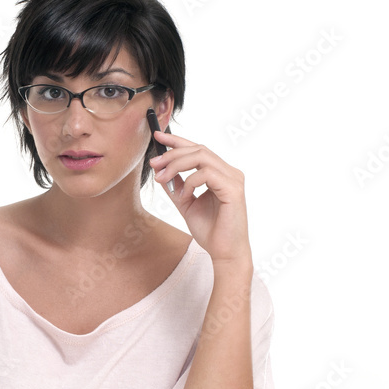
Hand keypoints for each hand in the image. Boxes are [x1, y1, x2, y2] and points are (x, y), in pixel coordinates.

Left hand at [149, 131, 251, 267]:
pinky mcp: (234, 189)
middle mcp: (229, 172)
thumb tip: (161, 171)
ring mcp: (234, 179)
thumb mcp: (185, 204)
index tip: (157, 136)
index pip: (198, 149)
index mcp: (220, 173)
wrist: (224, 253)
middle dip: (172, 153)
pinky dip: (190, 182)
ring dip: (177, 165)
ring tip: (162, 178)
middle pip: (198, 149)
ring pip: (202, 157)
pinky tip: (184, 195)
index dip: (177, 140)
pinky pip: (207, 174)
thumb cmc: (210, 230)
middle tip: (154, 164)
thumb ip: (176, 186)